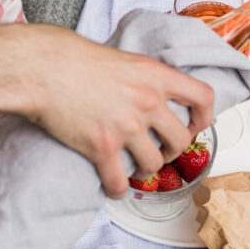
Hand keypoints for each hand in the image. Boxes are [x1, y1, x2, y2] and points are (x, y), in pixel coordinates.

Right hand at [0, 23, 213, 198]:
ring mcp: (126, 126)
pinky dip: (119, 188)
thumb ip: (151, 79)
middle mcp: (147, 102)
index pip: (203, 97)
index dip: (205, 116)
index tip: (196, 125)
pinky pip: (119, 181)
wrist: (43, 68)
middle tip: (163, 150)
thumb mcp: (128, 59)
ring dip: (148, 170)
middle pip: (181, 139)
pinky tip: (115, 186)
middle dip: (174, 150)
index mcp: (157, 76)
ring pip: (154, 164)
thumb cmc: (80, 59)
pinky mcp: (101, 146)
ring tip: (139, 166)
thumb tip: (164, 96)